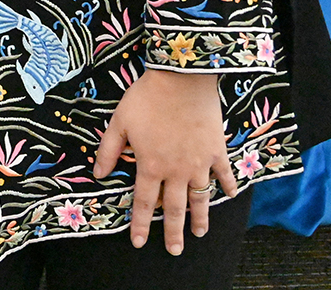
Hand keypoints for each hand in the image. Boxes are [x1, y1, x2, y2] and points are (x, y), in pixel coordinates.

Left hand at [93, 68, 237, 254]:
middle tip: (175, 251)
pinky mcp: (217, 151)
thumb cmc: (146, 99)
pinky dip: (228, 186)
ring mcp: (199, 163)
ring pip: (200, 198)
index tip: (138, 242)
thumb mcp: (119, 123)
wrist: (181, 80)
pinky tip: (231, 196)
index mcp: (150, 165)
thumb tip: (99, 175)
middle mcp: (176, 171)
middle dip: (173, 232)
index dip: (139, 223)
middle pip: (173, 208)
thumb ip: (109, 151)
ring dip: (200, 218)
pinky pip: (224, 174)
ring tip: (199, 234)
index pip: (142, 202)